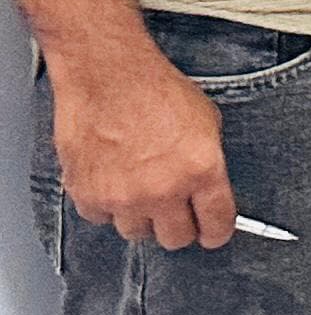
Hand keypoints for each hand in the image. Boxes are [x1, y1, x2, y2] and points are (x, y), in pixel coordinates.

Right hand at [50, 39, 235, 247]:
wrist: (108, 76)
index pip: (217, 223)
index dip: (217, 232)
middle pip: (176, 238)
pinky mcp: (89, 195)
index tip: (213, 234)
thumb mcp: (206, 122)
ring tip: (141, 189)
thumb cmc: (155, 90)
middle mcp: (163, 190)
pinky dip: (107, 206)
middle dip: (180, 228)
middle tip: (177, 212)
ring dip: (142, 217)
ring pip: (137, 232)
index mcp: (201, 170)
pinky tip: (113, 182)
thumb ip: (208, 163)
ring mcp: (123, 196)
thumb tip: (208, 188)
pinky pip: (102, 218)